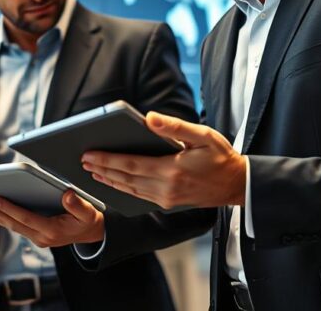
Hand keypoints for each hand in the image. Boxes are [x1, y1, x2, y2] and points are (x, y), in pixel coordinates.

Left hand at [0, 190, 103, 248]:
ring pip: (14, 227)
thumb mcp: (88, 211)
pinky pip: (18, 227)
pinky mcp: (36, 236)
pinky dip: (5, 220)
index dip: (10, 208)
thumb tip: (67, 195)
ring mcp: (38, 238)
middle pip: (15, 224)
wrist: (90, 233)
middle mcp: (42, 236)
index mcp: (52, 230)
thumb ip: (77, 204)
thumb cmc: (88, 220)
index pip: (26, 218)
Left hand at [81, 111, 246, 208]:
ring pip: (130, 190)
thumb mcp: (203, 136)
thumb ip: (175, 127)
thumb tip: (149, 117)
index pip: (131, 165)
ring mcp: (166, 198)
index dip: (108, 160)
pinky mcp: (168, 203)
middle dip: (102, 169)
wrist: (238, 185)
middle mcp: (166, 188)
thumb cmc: (221, 157)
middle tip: (82, 161)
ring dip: (109, 181)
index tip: (89, 153)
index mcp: (172, 170)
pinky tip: (113, 182)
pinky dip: (123, 189)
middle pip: (125, 179)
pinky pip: (139, 196)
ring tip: (91, 171)